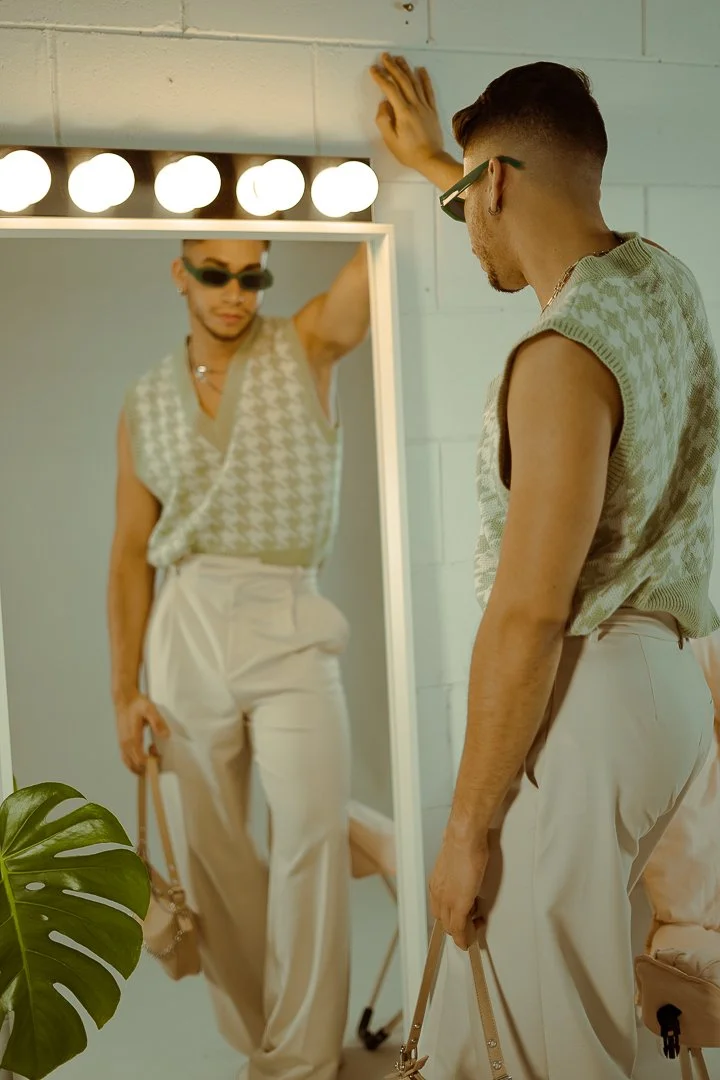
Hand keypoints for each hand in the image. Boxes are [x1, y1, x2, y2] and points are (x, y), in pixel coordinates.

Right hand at [115, 693, 169, 773]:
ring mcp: (122, 745)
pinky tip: (142, 756)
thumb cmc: (138, 704)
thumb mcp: (150, 709)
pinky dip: (134, 763)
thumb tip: (166, 735)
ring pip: (129, 764)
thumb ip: (158, 722)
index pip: (140, 760)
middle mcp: (125, 745)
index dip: (151, 763)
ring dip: (140, 766)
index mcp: (132, 739)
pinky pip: (126, 759)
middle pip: (135, 766)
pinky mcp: (121, 743)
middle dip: (147, 766)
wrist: (124, 699)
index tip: (159, 755)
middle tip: (157, 756)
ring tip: (151, 757)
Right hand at [370, 53, 444, 172]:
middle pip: (402, 80)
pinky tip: (421, 70)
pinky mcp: (432, 110)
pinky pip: (428, 90)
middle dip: (392, 66)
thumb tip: (383, 104)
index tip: (374, 69)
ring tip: (399, 58)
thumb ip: (384, 121)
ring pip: (415, 82)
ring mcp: (425, 106)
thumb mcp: (390, 140)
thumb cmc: (410, 153)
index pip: (390, 89)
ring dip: (406, 68)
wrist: (431, 159)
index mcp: (403, 112)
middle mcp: (415, 105)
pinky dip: (424, 78)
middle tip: (385, 57)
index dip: (381, 77)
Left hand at [429, 823, 488, 949]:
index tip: (461, 917)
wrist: (463, 838)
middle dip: (456, 926)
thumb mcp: (454, 859)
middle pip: (442, 919)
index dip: (450, 916)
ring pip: (449, 926)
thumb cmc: (462, 842)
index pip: (439, 908)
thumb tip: (462, 872)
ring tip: (475, 927)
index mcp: (436, 883)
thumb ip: (455, 870)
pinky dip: (463, 938)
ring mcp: (446, 900)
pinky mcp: (459, 904)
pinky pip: (459, 928)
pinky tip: (468, 941)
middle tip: (471, 924)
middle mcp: (437, 893)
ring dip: (462, 932)